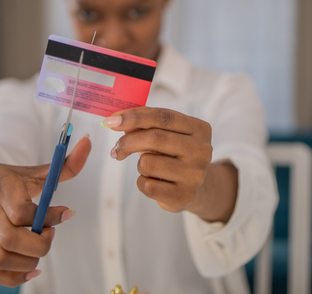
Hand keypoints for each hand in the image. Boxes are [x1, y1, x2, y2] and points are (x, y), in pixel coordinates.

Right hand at [0, 135, 90, 285]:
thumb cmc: (2, 179)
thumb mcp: (30, 171)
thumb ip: (63, 164)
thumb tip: (88, 143)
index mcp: (4, 190)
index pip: (22, 210)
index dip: (48, 215)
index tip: (67, 211)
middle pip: (12, 239)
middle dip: (39, 242)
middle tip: (50, 232)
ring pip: (3, 258)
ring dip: (29, 260)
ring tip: (41, 246)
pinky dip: (14, 278)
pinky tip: (31, 269)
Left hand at [104, 107, 237, 222]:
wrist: (191, 187)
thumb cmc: (172, 155)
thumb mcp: (164, 134)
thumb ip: (144, 124)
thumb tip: (115, 120)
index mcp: (199, 129)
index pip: (163, 117)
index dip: (134, 116)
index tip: (110, 120)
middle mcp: (202, 150)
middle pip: (155, 138)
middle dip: (128, 142)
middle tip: (116, 149)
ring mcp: (195, 174)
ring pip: (147, 163)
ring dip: (139, 165)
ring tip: (148, 168)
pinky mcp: (184, 196)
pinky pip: (147, 185)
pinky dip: (142, 182)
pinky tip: (153, 182)